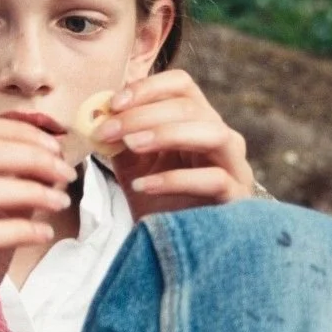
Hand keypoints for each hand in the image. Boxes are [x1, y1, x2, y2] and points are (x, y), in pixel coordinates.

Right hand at [0, 117, 76, 331]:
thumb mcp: (5, 213)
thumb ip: (23, 183)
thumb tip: (56, 157)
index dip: (22, 132)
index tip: (57, 148)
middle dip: (32, 157)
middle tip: (66, 174)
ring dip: (30, 191)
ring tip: (61, 202)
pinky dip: (20, 230)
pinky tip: (44, 233)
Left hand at [92, 70, 255, 219]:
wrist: (167, 246)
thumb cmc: (153, 198)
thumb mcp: (130, 161)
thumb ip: (118, 135)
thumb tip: (95, 109)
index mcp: (196, 121)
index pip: (181, 85)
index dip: (148, 88)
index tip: (113, 103)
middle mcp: (221, 137)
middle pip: (191, 107)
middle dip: (143, 114)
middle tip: (107, 129)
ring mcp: (234, 167)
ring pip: (213, 134)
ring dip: (167, 134)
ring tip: (130, 146)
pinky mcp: (236, 197)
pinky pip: (213, 179)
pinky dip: (176, 179)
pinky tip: (145, 185)